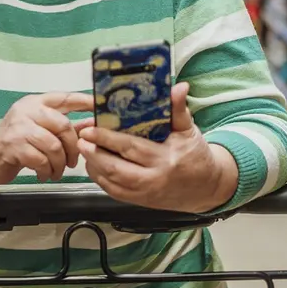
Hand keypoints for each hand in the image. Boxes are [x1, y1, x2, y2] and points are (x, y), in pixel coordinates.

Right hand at [0, 91, 93, 200]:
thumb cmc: (13, 146)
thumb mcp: (38, 131)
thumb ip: (62, 128)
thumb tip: (91, 126)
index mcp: (35, 103)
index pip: (64, 97)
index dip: (84, 102)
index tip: (99, 109)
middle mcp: (26, 110)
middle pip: (63, 125)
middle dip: (73, 147)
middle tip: (73, 161)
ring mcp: (18, 127)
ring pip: (53, 145)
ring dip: (59, 163)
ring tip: (56, 171)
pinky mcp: (12, 146)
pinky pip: (41, 159)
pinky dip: (47, 170)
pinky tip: (44, 174)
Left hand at [78, 82, 237, 213]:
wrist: (206, 188)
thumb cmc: (196, 156)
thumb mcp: (189, 130)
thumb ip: (179, 109)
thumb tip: (178, 86)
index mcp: (166, 158)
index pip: (131, 148)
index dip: (107, 138)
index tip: (90, 129)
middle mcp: (154, 178)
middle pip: (116, 167)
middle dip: (94, 153)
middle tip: (80, 139)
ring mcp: (145, 193)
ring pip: (111, 182)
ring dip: (93, 166)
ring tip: (83, 149)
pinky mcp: (140, 201)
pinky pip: (114, 192)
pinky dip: (100, 179)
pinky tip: (94, 165)